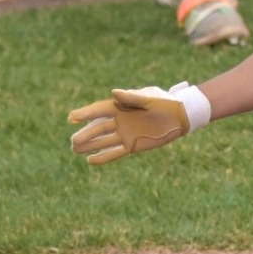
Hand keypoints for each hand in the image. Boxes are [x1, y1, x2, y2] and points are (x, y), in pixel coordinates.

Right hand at [68, 84, 208, 163]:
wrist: (180, 116)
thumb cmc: (165, 102)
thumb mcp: (150, 98)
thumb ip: (132, 97)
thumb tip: (113, 92)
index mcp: (121, 105)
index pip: (99, 110)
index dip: (85, 114)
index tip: (71, 118)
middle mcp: (120, 120)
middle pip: (98, 128)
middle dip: (85, 134)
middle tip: (72, 142)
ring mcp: (125, 133)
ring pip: (103, 141)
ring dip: (89, 145)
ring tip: (74, 150)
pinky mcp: (133, 145)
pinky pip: (115, 152)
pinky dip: (103, 157)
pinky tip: (90, 161)